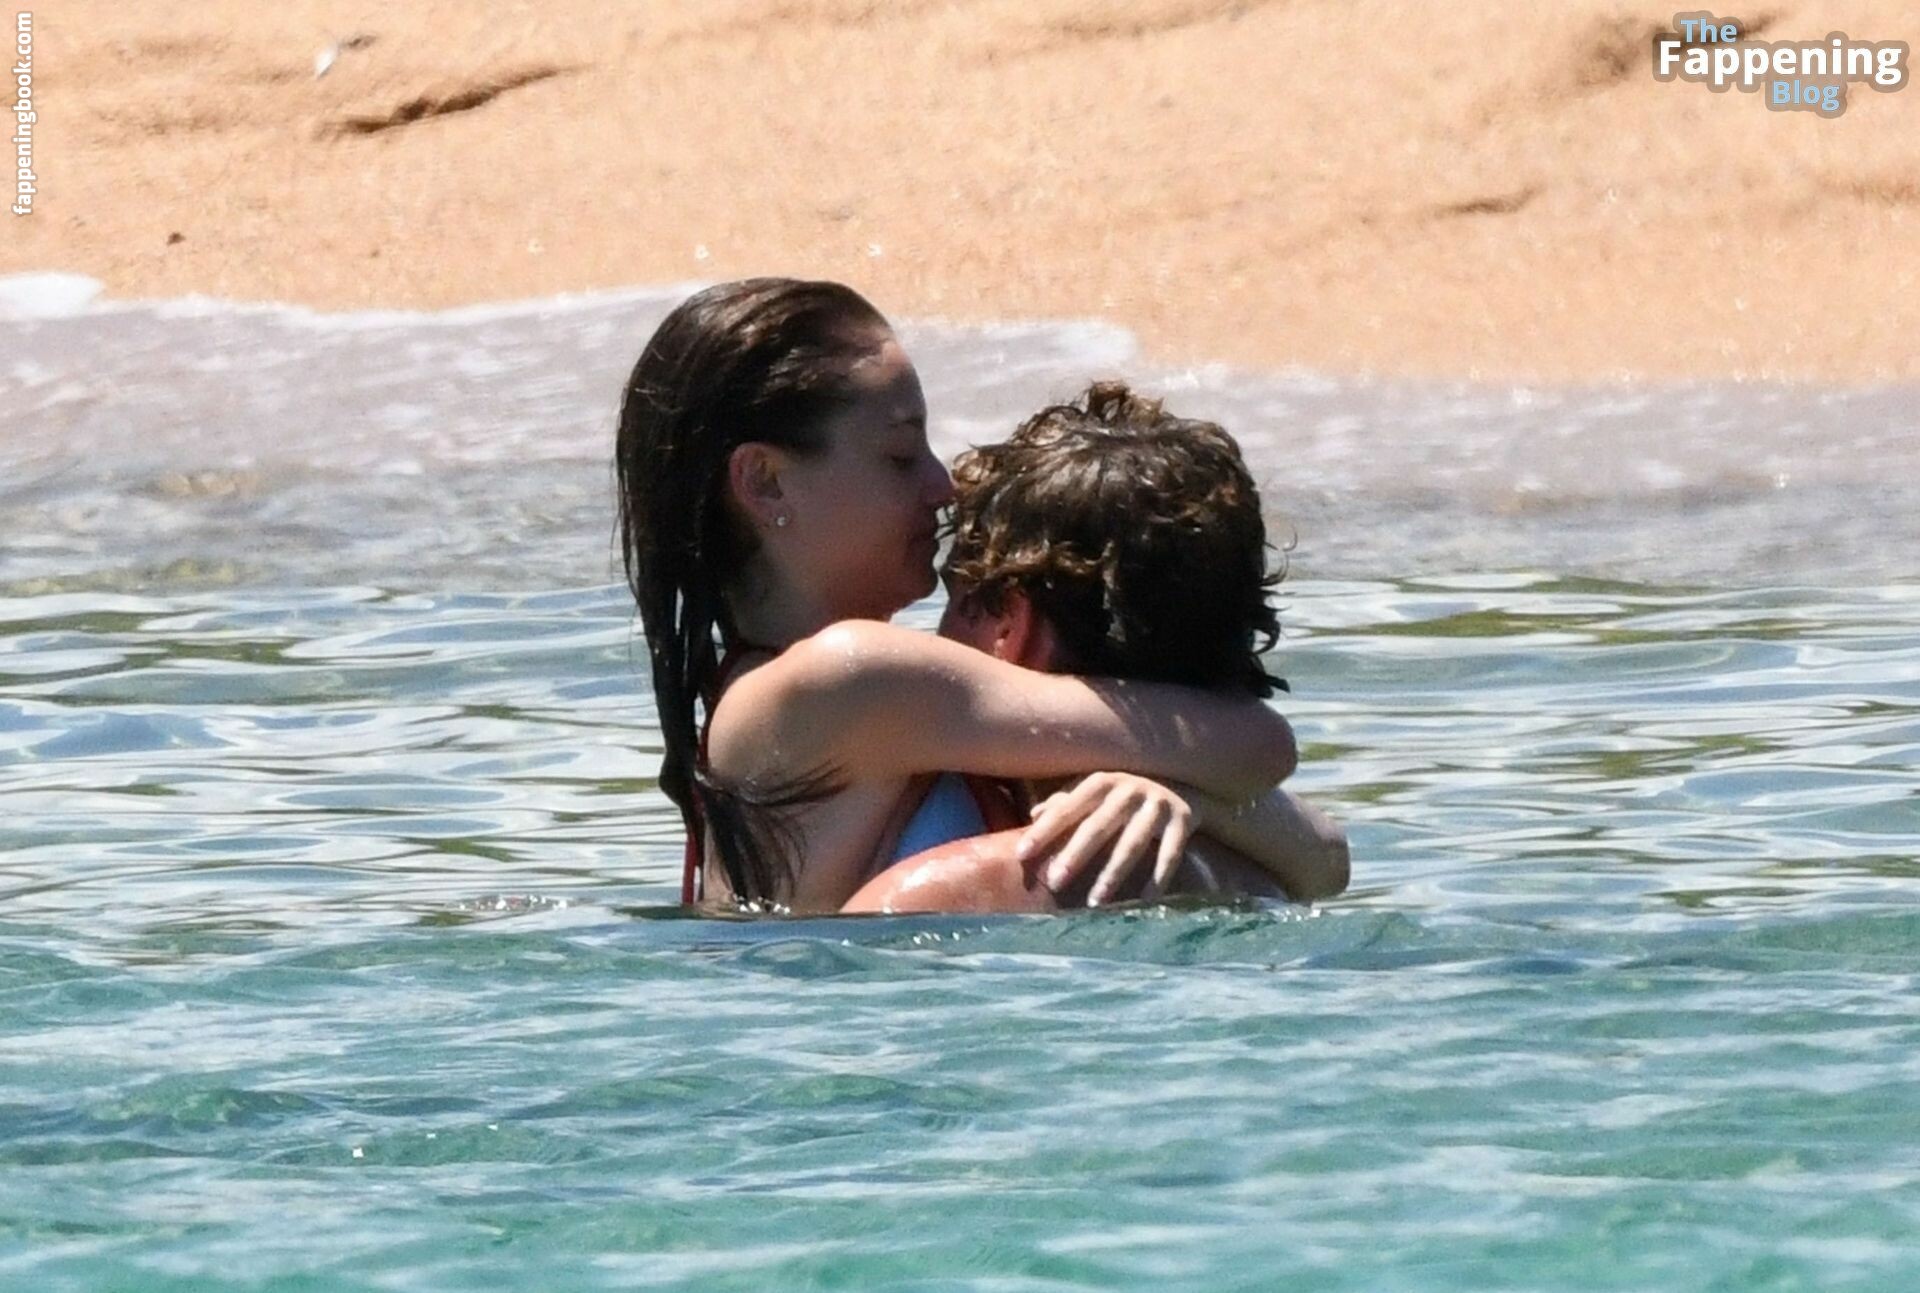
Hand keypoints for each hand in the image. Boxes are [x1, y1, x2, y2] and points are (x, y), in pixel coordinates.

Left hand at [1015, 771, 1195, 906]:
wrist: (1186, 786)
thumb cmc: (1128, 795)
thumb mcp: (1099, 792)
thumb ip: (1067, 802)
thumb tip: (1033, 814)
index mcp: (1102, 783)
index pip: (1067, 808)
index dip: (1044, 831)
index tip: (1022, 855)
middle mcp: (1129, 789)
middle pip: (1098, 826)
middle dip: (1075, 855)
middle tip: (1054, 882)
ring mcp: (1158, 803)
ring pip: (1133, 843)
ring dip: (1114, 873)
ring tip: (1095, 901)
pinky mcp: (1183, 819)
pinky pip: (1171, 852)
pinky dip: (1159, 877)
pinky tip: (1146, 899)